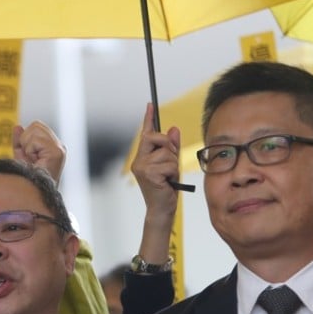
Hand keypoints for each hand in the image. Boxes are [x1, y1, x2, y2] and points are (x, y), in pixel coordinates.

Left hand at [13, 121, 65, 184]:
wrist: (33, 195)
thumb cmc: (28, 181)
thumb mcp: (21, 157)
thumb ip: (20, 142)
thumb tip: (17, 127)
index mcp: (53, 146)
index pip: (36, 126)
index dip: (25, 138)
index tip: (28, 156)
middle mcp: (59, 146)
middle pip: (36, 124)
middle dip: (26, 140)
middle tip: (30, 158)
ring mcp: (59, 149)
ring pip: (35, 129)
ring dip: (27, 146)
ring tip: (32, 160)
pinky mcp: (57, 152)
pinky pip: (35, 140)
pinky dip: (30, 151)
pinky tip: (35, 162)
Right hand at [131, 103, 179, 263]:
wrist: (162, 209)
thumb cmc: (166, 189)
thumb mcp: (171, 165)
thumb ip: (171, 147)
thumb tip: (173, 129)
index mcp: (142, 157)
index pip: (145, 133)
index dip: (148, 118)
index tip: (150, 104)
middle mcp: (139, 160)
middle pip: (156, 137)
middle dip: (169, 146)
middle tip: (171, 163)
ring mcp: (141, 167)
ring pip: (166, 152)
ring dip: (173, 165)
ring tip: (169, 177)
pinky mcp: (148, 173)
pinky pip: (169, 163)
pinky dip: (173, 172)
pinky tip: (168, 182)